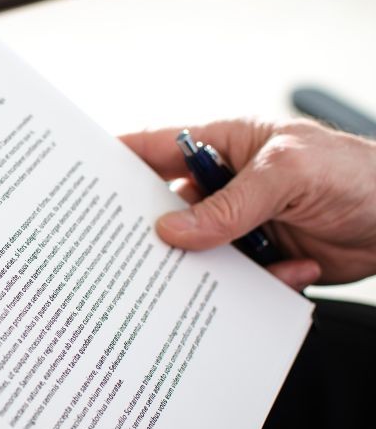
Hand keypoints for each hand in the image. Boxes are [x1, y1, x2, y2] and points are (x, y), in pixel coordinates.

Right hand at [119, 118, 375, 289]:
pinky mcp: (260, 259)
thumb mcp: (288, 174)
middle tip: (134, 252)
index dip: (116, 161)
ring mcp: (241, 224)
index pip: (155, 148)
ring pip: (196, 251)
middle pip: (167, 209)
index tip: (80, 180)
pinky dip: (258, 283)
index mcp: (223, 146)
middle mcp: (224, 186)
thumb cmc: (357, 174)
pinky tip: (294, 268)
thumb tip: (170, 230)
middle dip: (154, 230)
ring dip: (207, 267)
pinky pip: (235, 280)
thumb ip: (229, 204)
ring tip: (226, 271)